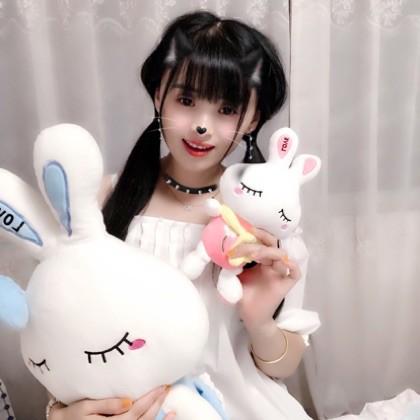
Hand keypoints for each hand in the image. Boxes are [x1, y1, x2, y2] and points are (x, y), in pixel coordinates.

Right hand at [49, 386, 175, 419]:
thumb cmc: (71, 415)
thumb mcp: (85, 407)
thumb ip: (107, 405)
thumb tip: (129, 401)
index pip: (136, 410)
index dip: (150, 398)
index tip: (161, 385)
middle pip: (143, 418)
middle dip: (157, 402)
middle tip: (167, 386)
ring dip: (158, 412)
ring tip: (166, 397)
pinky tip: (167, 416)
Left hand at [231, 228, 300, 330]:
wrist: (250, 315)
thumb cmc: (243, 295)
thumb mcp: (234, 276)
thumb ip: (232, 264)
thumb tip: (224, 251)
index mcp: (261, 261)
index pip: (261, 242)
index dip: (253, 237)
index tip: (240, 234)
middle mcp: (272, 265)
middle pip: (272, 244)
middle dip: (261, 237)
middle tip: (248, 235)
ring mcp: (280, 274)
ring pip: (282, 255)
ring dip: (268, 251)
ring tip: (252, 255)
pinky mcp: (285, 285)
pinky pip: (295, 273)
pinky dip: (291, 265)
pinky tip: (282, 261)